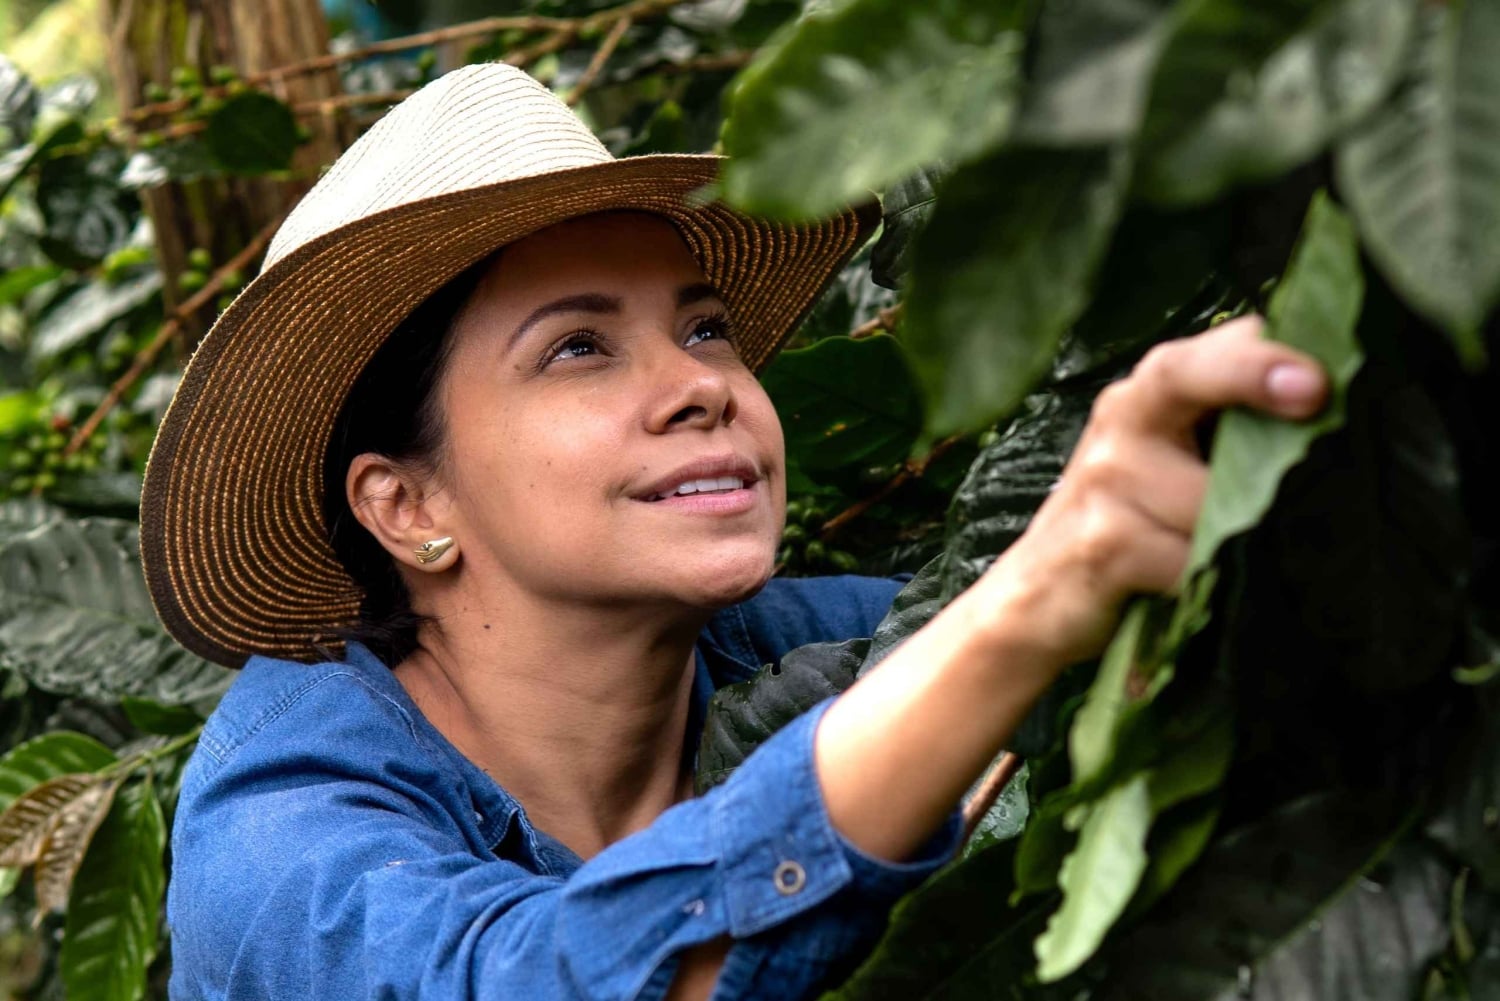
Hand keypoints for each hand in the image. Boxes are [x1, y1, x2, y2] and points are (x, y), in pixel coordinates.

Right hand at [972, 316, 1328, 665]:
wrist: (1037, 597)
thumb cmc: (1126, 527)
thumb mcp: (1171, 468)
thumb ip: (1232, 431)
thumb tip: (1336, 415)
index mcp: (1148, 395)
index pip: (1207, 347)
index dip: (1262, 351)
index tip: (1317, 375)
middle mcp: (1121, 421)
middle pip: (1182, 376)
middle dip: (1248, 374)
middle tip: (1312, 394)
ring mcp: (1104, 479)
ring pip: (1207, 498)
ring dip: (1239, 533)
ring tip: (1230, 555)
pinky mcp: (1102, 542)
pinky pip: (1186, 559)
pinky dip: (1205, 580)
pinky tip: (1192, 589)